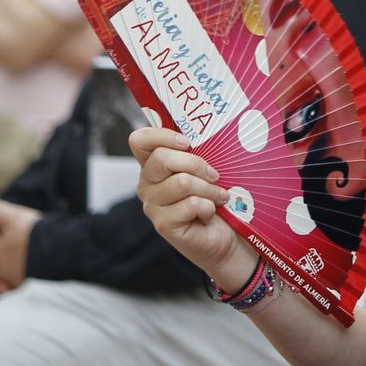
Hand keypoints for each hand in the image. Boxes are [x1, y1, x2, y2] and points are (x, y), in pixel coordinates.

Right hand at [130, 127, 249, 288]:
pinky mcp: (163, 224)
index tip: (187, 142)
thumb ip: (200, 151)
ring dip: (209, 189)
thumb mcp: (208, 168)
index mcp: (154, 164)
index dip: (161, 135)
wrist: (226, 235)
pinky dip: (209, 206)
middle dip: (197, 164)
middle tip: (215, 175)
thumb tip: (210, 131)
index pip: (140, 140)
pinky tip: (209, 213)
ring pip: (182, 182)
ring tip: (219, 196)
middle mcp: (147, 183)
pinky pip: (191, 204)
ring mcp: (152, 205)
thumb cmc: (216, 197)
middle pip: (162, 158)